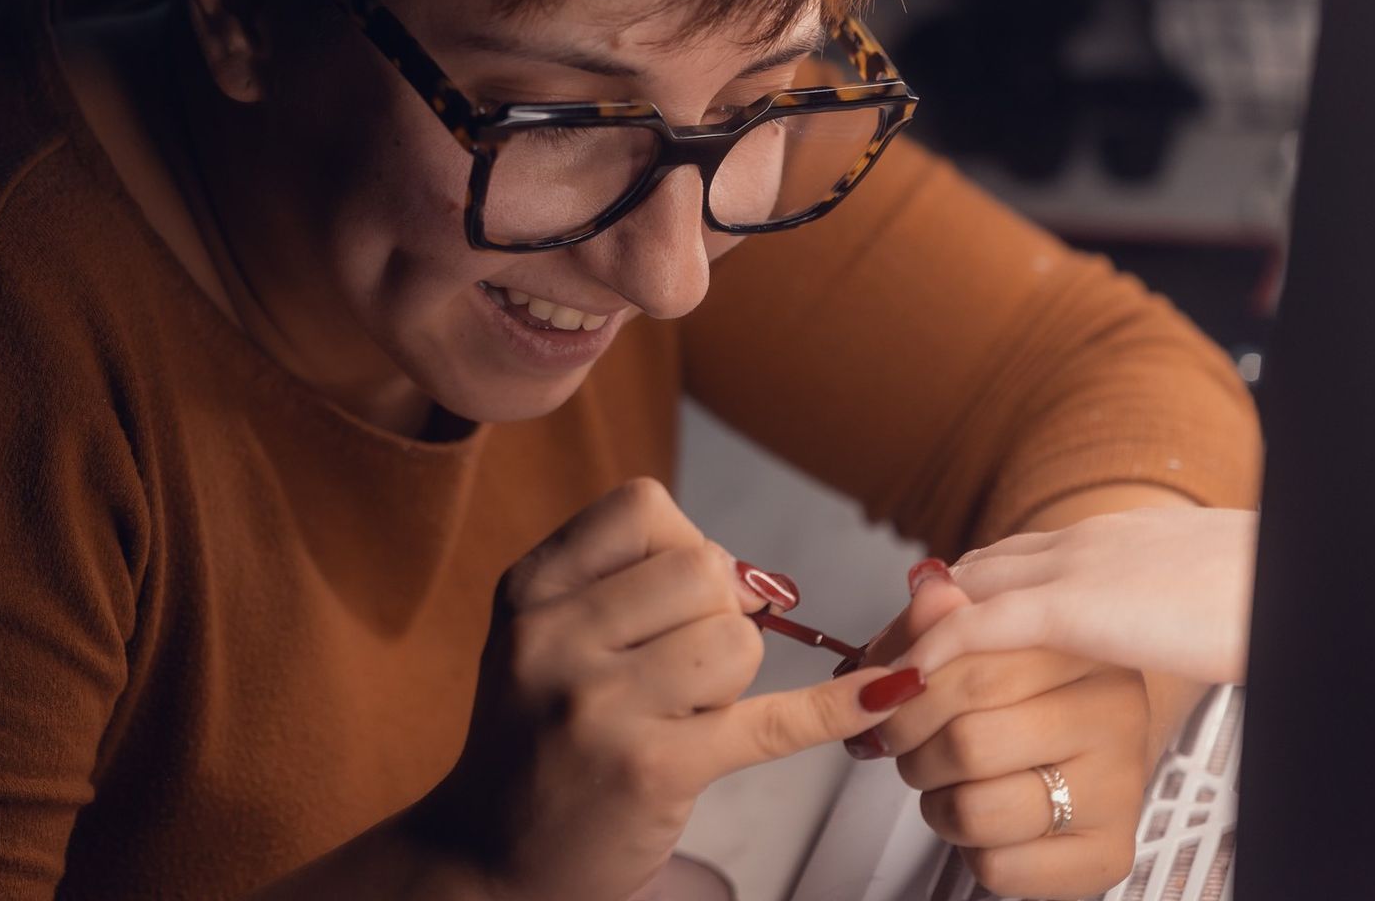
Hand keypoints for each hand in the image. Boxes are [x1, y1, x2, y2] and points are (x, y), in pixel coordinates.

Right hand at [411, 479, 927, 900]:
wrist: (487, 864)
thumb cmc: (535, 743)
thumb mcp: (543, 639)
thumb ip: (630, 587)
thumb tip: (760, 580)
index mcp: (530, 591)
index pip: (644, 510)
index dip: (684, 546)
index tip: (680, 595)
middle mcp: (555, 640)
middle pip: (702, 571)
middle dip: (718, 613)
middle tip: (683, 669)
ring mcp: (601, 707)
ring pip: (735, 641)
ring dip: (732, 678)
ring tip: (682, 715)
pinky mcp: (653, 772)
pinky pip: (773, 722)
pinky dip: (840, 706)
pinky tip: (888, 691)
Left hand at [860, 562, 1150, 899]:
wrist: (1090, 736)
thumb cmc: (1027, 681)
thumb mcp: (979, 632)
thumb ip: (940, 617)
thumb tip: (930, 593)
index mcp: (1082, 645)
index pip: (974, 663)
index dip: (906, 683)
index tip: (882, 690)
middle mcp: (1114, 713)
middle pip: (967, 741)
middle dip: (910, 747)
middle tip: (903, 740)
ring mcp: (1117, 788)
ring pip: (977, 809)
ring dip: (934, 800)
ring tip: (943, 778)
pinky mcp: (1106, 852)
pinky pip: (998, 866)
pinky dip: (967, 847)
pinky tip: (983, 815)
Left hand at [906, 508, 1257, 685]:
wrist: (1303, 571)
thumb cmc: (1261, 594)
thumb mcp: (1181, 600)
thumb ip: (1132, 609)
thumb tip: (1125, 634)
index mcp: (1101, 544)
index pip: (993, 568)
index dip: (941, 605)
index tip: (908, 640)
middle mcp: (1076, 546)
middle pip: (960, 578)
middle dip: (908, 626)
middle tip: (873, 668)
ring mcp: (1075, 568)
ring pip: (959, 600)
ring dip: (911, 645)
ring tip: (878, 688)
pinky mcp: (1082, 603)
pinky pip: (985, 626)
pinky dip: (938, 652)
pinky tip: (911, 682)